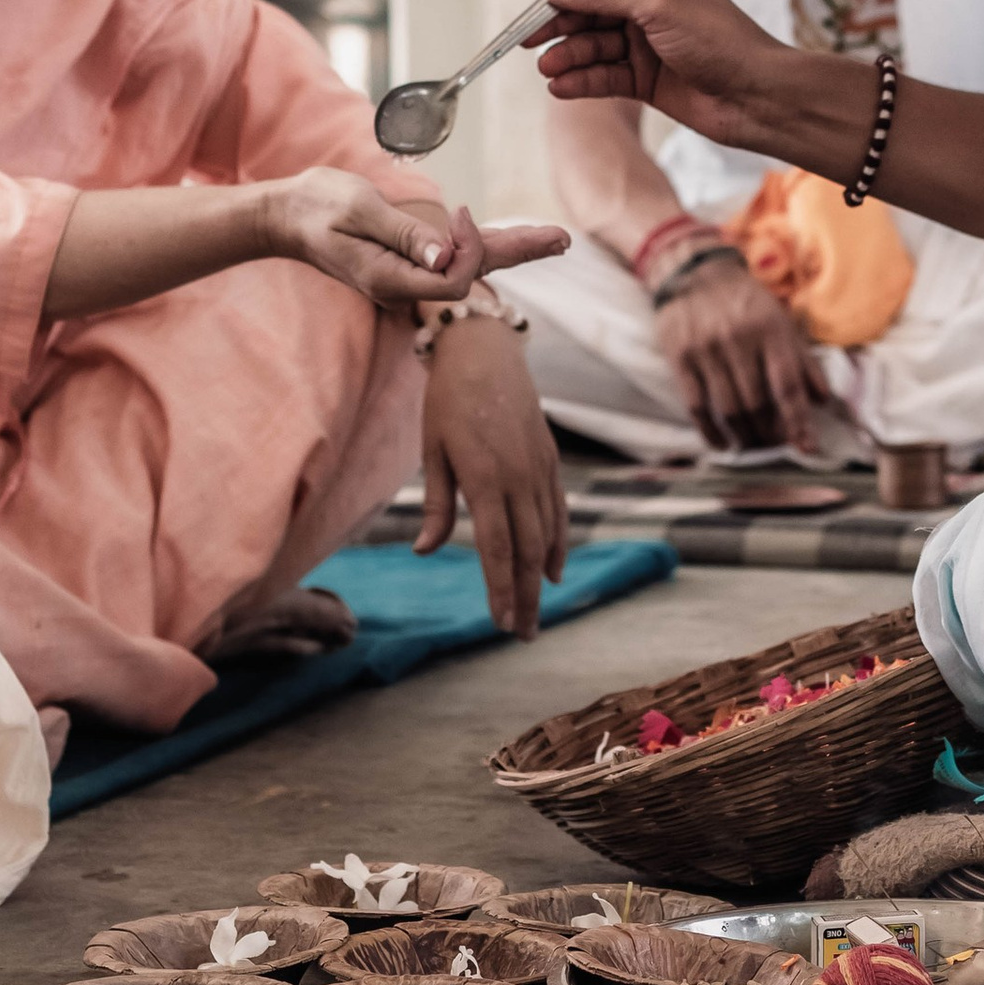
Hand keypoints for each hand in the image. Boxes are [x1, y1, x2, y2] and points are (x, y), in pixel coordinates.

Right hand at [265, 167, 566, 309]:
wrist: (287, 216)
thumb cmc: (317, 206)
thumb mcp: (357, 211)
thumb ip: (402, 234)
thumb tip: (446, 255)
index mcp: (391, 277)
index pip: (454, 275)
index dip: (469, 246)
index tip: (460, 211)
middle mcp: (405, 282)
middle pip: (475, 273)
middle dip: (520, 252)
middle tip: (565, 239)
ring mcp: (407, 273)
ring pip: (469, 264)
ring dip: (511, 248)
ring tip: (555, 239)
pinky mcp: (407, 258)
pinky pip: (454, 255)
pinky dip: (485, 245)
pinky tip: (514, 242)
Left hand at [417, 317, 566, 635]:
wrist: (485, 349)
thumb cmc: (448, 399)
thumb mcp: (433, 450)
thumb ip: (435, 504)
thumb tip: (425, 551)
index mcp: (486, 477)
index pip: (497, 548)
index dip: (501, 588)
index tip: (500, 622)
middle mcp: (520, 477)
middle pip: (528, 550)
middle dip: (526, 596)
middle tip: (522, 634)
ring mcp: (539, 468)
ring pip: (547, 534)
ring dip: (543, 577)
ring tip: (537, 612)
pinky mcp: (549, 458)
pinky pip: (557, 509)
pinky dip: (558, 542)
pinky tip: (553, 569)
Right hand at [538, 0, 798, 150]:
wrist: (758, 98)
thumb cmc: (721, 41)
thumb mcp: (658, 6)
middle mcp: (650, 5)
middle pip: (590, 4)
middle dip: (561, 20)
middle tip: (529, 38)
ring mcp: (647, 43)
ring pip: (593, 43)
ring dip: (568, 54)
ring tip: (547, 68)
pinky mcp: (645, 80)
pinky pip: (604, 75)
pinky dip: (582, 80)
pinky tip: (561, 87)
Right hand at [651, 250, 822, 455]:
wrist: (694, 272)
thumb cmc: (745, 302)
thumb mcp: (781, 321)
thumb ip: (803, 360)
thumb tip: (823, 400)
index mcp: (770, 329)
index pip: (787, 385)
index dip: (799, 421)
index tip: (808, 448)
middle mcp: (738, 340)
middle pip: (758, 403)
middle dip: (771, 432)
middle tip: (777, 444)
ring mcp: (706, 350)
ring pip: (729, 409)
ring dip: (745, 436)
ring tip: (754, 445)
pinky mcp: (680, 358)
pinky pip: (696, 406)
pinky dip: (711, 432)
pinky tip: (722, 444)